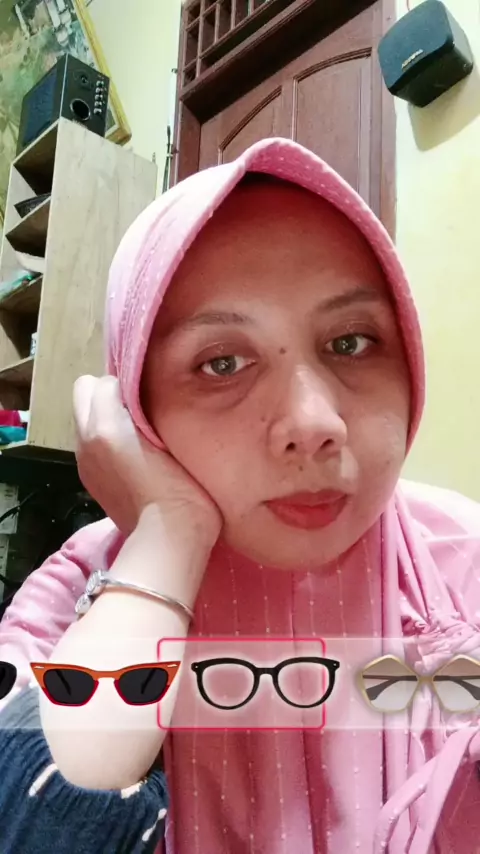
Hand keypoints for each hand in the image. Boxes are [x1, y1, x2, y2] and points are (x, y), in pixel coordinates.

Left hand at [73, 375, 221, 543]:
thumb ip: (144, 403)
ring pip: (87, 417)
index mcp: (102, 424)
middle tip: (141, 408)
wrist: (167, 539)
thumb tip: (135, 391)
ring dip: (108, 417)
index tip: (151, 394)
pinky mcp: (90, 480)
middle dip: (109, 394)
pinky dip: (106, 440)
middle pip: (85, 392)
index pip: (105, 380)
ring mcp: (84, 461)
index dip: (129, 383)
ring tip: (140, 430)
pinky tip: (134, 453)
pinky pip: (90, 442)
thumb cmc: (177, 486)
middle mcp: (84, 438)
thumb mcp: (165, 433)